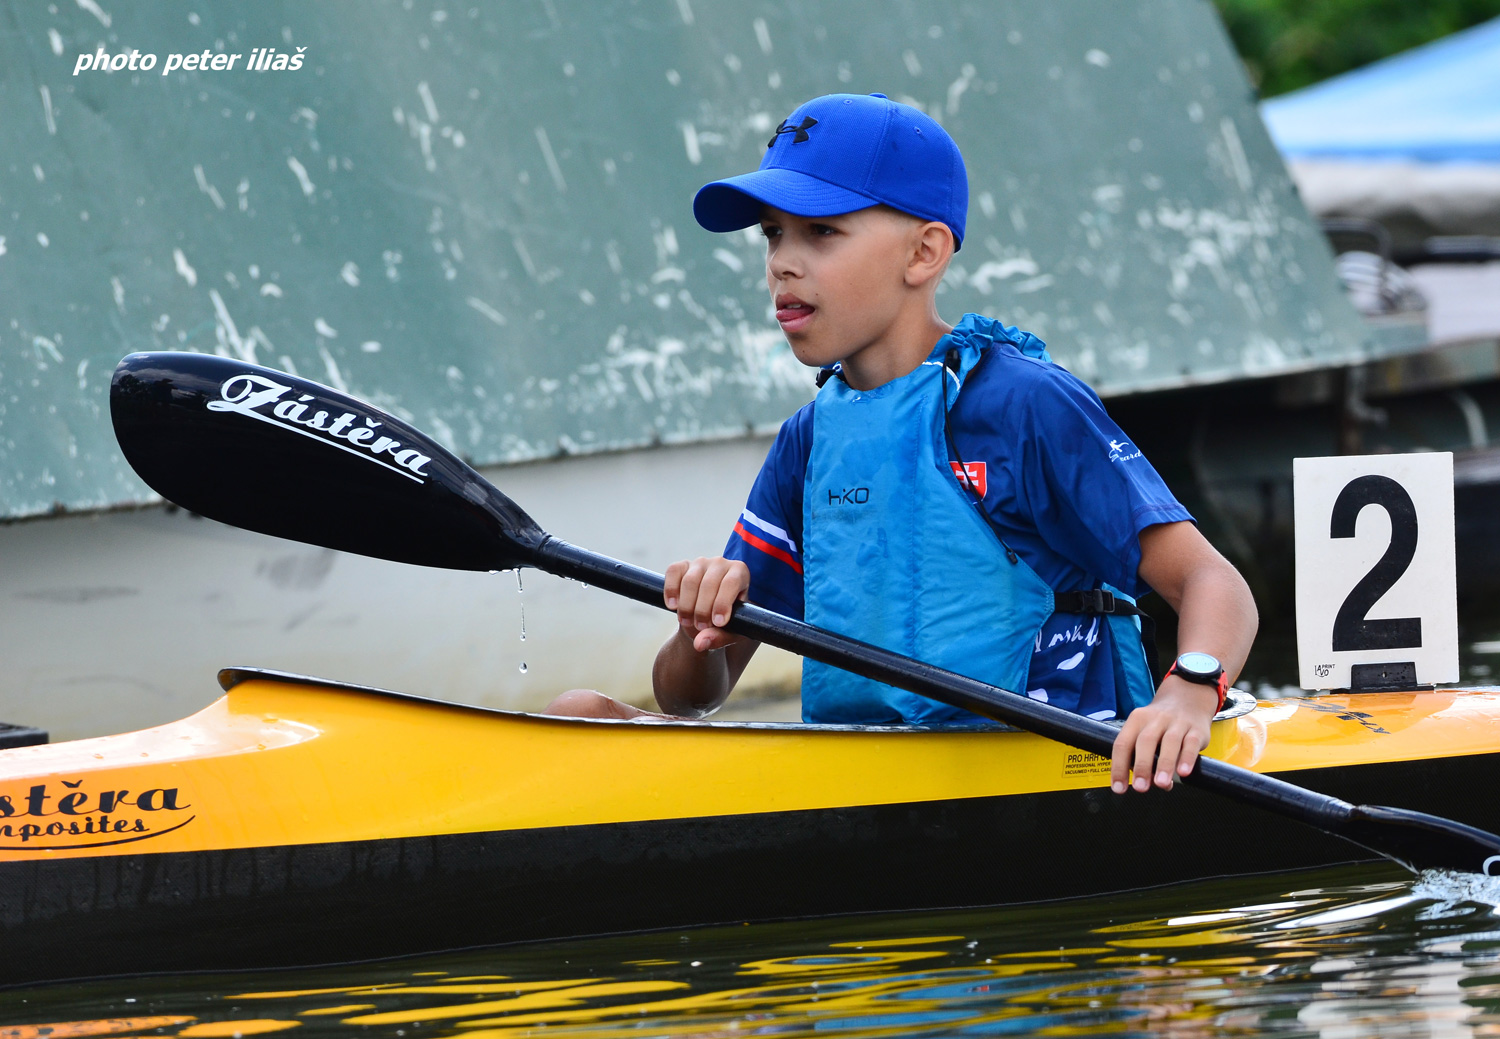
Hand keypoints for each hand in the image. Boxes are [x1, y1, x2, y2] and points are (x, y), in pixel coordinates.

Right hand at [663, 556, 750, 652]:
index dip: (722, 603)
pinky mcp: (682, 565)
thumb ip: (719, 638)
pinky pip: (673, 572)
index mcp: (740, 572)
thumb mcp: (730, 633)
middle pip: (709, 583)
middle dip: (703, 609)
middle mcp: (721, 563)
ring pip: (690, 580)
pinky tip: (672, 606)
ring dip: (686, 605)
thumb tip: (700, 643)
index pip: (731, 582)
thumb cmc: (726, 622)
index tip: (717, 623)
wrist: (709, 617)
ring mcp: (700, 563)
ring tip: (687, 622)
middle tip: (700, 627)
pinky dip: (671, 589)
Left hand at [1109, 676, 1216, 793]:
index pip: (1122, 744)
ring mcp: (1177, 723)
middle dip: (1142, 766)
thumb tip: (1148, 783)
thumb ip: (1144, 757)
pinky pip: (1191, 743)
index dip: (1119, 767)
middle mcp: (1155, 720)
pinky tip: (1183, 772)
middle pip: (1145, 741)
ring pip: (1169, 742)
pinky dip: (1187, 758)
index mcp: (1137, 720)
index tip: (1118, 788)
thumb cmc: (1161, 723)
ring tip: (1161, 783)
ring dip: (1164, 764)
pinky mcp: (1196, 730)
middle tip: (1140, 787)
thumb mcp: (1146, 731)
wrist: (1188, 697)